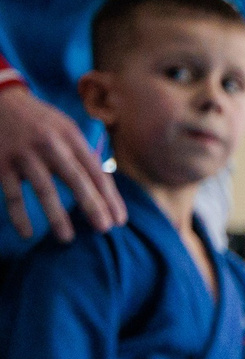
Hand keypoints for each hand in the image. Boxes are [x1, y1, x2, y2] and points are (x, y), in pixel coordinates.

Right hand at [0, 84, 123, 242]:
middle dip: (92, 205)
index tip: (119, 220)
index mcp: (70, 136)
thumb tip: (107, 189)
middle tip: (104, 229)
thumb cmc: (40, 120)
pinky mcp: (2, 163)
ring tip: (66, 238)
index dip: (109, 197)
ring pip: (43, 188)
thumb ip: (84, 155)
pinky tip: (27, 232)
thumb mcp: (66, 128)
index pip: (95, 171)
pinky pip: (12, 194)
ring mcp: (24, 154)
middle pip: (75, 179)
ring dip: (56, 215)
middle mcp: (49, 144)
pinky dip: (18, 214)